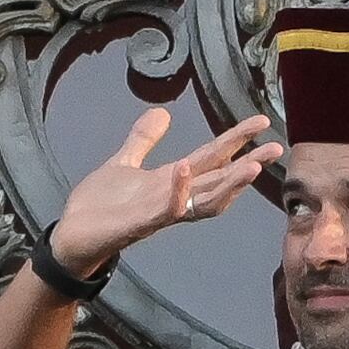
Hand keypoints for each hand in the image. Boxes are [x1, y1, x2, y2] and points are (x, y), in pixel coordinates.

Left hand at [49, 109, 282, 276]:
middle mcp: (173, 198)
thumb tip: (163, 112)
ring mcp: (158, 212)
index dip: (236, 140)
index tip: (261, 121)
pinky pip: (165, 210)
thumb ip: (143, 140)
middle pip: (218, 180)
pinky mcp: (139, 224)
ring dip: (228, 185)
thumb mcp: (123, 163)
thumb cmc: (98, 206)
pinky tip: (184, 168)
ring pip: (203, 201)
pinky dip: (177, 191)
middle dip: (248, 164)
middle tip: (277, 148)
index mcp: (171, 181)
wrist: (71, 236)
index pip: (211, 158)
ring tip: (252, 166)